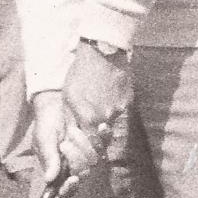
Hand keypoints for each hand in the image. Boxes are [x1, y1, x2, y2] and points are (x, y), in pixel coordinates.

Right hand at [30, 91, 101, 192]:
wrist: (55, 104)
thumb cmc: (46, 125)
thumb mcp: (43, 140)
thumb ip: (49, 158)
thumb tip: (49, 179)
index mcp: (58, 171)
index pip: (66, 190)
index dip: (70, 188)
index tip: (73, 179)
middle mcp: (75, 165)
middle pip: (84, 172)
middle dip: (75, 157)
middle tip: (65, 143)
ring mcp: (89, 154)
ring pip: (95, 157)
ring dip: (84, 143)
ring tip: (72, 130)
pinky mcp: (98, 140)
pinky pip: (106, 141)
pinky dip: (103, 133)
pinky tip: (101, 126)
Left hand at [63, 40, 131, 155]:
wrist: (102, 52)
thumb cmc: (80, 74)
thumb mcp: (68, 97)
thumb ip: (71, 120)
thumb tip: (71, 137)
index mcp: (89, 119)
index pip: (91, 145)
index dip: (89, 144)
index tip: (86, 138)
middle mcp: (106, 118)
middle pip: (103, 134)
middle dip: (97, 129)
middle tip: (92, 114)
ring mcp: (120, 109)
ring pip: (113, 120)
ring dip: (106, 114)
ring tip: (99, 95)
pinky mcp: (129, 100)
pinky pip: (121, 108)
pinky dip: (115, 103)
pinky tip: (109, 89)